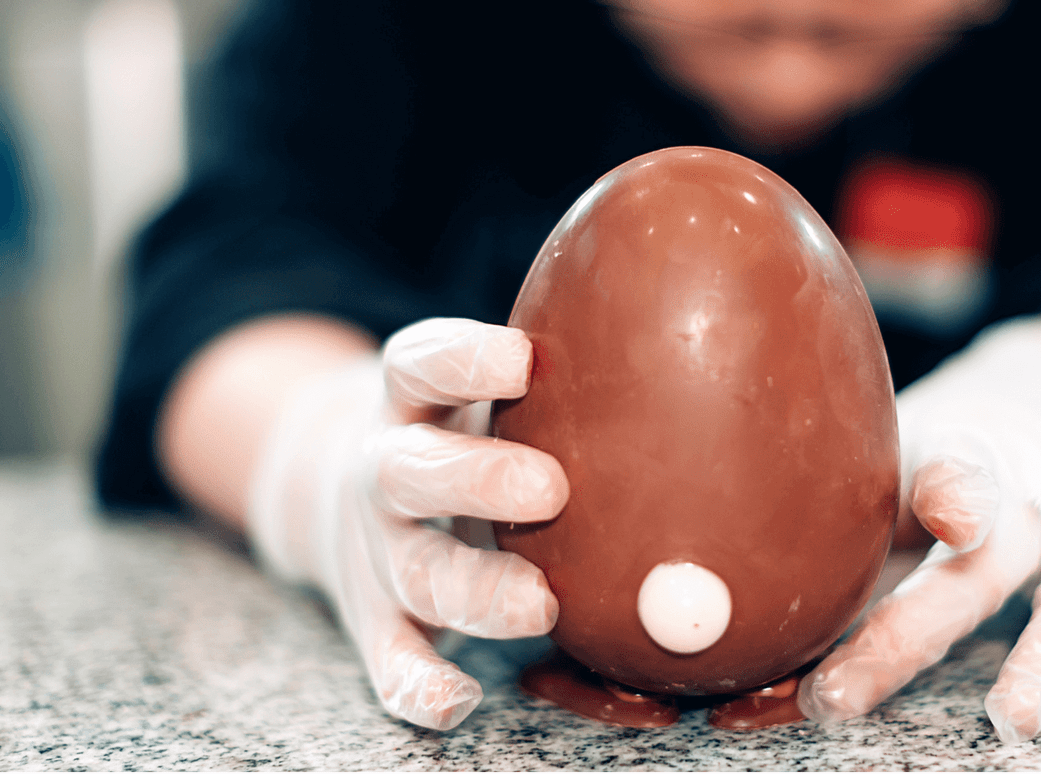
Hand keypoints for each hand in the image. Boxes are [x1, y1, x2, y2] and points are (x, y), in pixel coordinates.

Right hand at [245, 317, 568, 729]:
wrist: (342, 488)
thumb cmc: (461, 425)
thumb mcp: (484, 382)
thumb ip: (557, 369)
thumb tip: (697, 337)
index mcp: (412, 398)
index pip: (421, 364)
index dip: (464, 360)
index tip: (525, 360)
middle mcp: (387, 469)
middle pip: (412, 470)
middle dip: (478, 479)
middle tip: (552, 489)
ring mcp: (381, 550)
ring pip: (416, 570)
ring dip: (475, 591)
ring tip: (540, 605)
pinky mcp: (379, 619)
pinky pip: (391, 661)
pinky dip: (419, 686)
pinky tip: (460, 702)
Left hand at [798, 318, 1040, 742]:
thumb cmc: (939, 459)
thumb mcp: (887, 464)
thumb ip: (837, 546)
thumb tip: (739, 656)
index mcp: (952, 453)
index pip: (945, 468)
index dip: (947, 489)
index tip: (946, 514)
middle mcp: (1026, 489)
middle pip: (981, 559)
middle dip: (914, 631)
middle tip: (841, 695)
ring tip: (1013, 719)